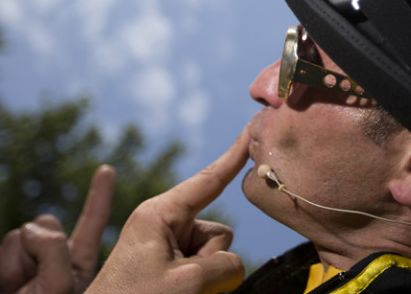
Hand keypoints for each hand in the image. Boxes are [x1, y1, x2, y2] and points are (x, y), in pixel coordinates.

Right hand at [0, 164, 115, 293]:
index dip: (99, 195)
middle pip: (41, 224)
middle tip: (30, 284)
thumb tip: (29, 228)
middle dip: (31, 250)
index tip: (107, 170)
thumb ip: (53, 250)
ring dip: (8, 268)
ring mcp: (19, 265)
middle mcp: (49, 260)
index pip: (92, 223)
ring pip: (10, 239)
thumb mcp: (60, 288)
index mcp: (77, 264)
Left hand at [85, 127, 251, 293]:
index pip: (208, 180)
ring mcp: (164, 247)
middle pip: (216, 234)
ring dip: (202, 279)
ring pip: (212, 256)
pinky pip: (201, 270)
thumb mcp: (187, 282)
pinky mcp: (164, 267)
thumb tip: (232, 266)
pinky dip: (196, 286)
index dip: (234, 157)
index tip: (251, 132)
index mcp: (159, 214)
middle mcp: (162, 224)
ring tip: (170, 293)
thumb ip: (226, 266)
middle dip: (210, 260)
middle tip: (178, 285)